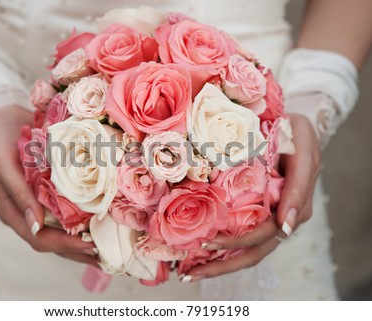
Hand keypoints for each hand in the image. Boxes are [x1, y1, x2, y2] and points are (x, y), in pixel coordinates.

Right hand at [0, 105, 98, 266]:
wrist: (5, 117)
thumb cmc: (0, 138)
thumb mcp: (3, 163)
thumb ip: (17, 194)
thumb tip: (35, 227)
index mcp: (12, 211)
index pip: (40, 239)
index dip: (66, 245)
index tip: (91, 244)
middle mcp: (27, 212)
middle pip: (54, 242)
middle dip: (79, 251)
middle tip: (107, 255)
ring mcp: (39, 204)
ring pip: (63, 232)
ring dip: (84, 242)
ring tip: (109, 248)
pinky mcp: (50, 193)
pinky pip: (68, 213)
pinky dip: (84, 221)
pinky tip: (103, 224)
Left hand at [182, 114, 320, 280]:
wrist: (294, 129)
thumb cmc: (297, 134)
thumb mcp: (304, 147)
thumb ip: (299, 185)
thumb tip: (286, 226)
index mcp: (295, 204)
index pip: (265, 232)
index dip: (239, 240)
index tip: (211, 244)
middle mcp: (284, 218)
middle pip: (253, 250)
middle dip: (222, 264)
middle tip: (190, 270)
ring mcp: (272, 219)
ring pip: (247, 251)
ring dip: (219, 264)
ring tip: (189, 272)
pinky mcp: (261, 214)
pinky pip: (243, 237)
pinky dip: (223, 249)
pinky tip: (198, 257)